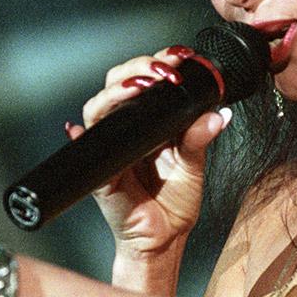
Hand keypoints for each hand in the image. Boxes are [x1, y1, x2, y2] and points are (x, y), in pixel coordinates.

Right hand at [71, 45, 231, 260]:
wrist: (164, 239)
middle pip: (117, 83)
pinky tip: (79, 129)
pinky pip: (86, 148)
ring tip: (139, 86)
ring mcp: (111, 147)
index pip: (146, 80)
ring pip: (98, 107)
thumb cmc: (174, 204)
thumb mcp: (194, 166)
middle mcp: (127, 129)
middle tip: (163, 70)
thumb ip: (200, 138)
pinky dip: (80, 136)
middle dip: (138, 68)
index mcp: (149, 122)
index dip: (158, 62)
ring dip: (116, 92)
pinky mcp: (101, 172)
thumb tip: (218, 114)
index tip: (180, 56)